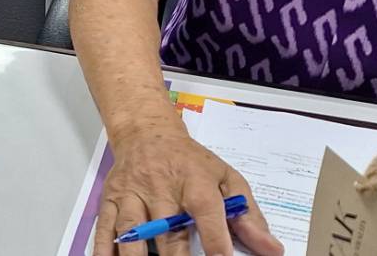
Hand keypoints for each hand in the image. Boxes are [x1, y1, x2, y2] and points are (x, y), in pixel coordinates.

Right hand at [95, 125, 279, 255]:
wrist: (146, 132)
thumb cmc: (189, 161)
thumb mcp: (226, 179)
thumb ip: (249, 216)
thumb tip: (271, 249)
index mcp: (196, 183)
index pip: (207, 214)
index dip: (216, 243)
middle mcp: (162, 188)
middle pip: (169, 233)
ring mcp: (133, 195)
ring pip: (132, 233)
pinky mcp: (112, 200)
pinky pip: (105, 230)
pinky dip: (106, 250)